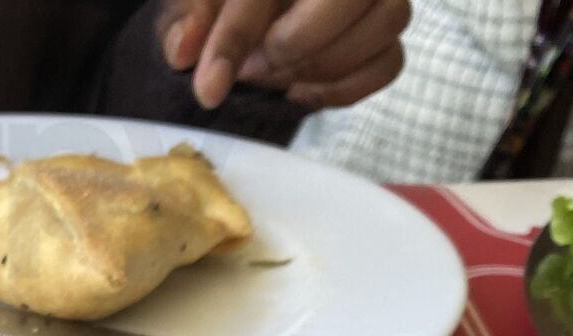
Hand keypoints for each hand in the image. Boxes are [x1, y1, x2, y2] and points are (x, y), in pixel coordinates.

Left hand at [157, 0, 409, 110]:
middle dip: (295, 45)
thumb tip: (184, 52)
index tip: (207, 87)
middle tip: (254, 69)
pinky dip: (343, 87)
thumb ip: (190, 20)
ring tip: (275, 75)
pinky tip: (301, 89)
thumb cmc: (231, 2)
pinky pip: (389, 63)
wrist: (263, 10)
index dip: (236, 37)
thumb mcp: (203, 3)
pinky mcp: (387, 33)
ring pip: (385, 22)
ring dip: (322, 65)